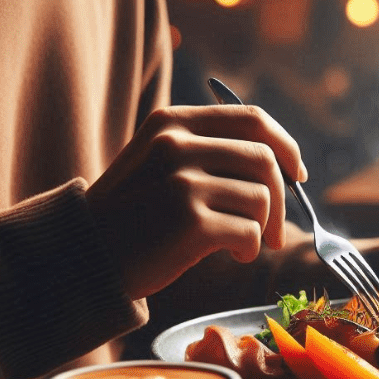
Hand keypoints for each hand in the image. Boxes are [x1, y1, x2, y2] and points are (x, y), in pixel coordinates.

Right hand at [86, 106, 307, 299]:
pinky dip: (250, 247)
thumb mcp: (159, 161)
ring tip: (244, 244)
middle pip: (264, 160)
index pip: (253, 119)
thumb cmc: (132, 216)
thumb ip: (209, 150)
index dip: (285, 145)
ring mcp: (182, 181)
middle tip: (277, 229)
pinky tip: (234, 255)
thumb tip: (283, 161)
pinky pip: (249, 231)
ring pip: (261, 198)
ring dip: (264, 227)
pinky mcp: (189, 221)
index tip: (298, 171)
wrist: (81, 259)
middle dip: (282, 197)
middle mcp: (177, 144)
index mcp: (174, 122)